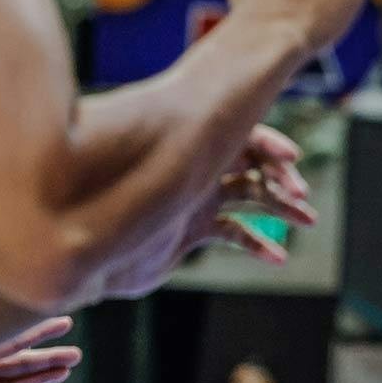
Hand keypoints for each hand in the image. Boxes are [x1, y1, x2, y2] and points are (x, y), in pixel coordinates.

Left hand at [94, 122, 313, 298]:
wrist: (74, 250)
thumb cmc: (83, 209)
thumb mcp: (106, 174)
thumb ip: (122, 148)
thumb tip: (120, 125)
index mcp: (179, 151)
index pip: (233, 136)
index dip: (267, 144)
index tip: (292, 159)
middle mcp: (191, 170)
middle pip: (251, 164)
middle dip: (280, 177)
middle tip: (300, 198)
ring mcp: (195, 198)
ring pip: (251, 196)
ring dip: (281, 206)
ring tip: (306, 220)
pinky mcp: (193, 228)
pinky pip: (235, 232)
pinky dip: (258, 242)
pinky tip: (276, 257)